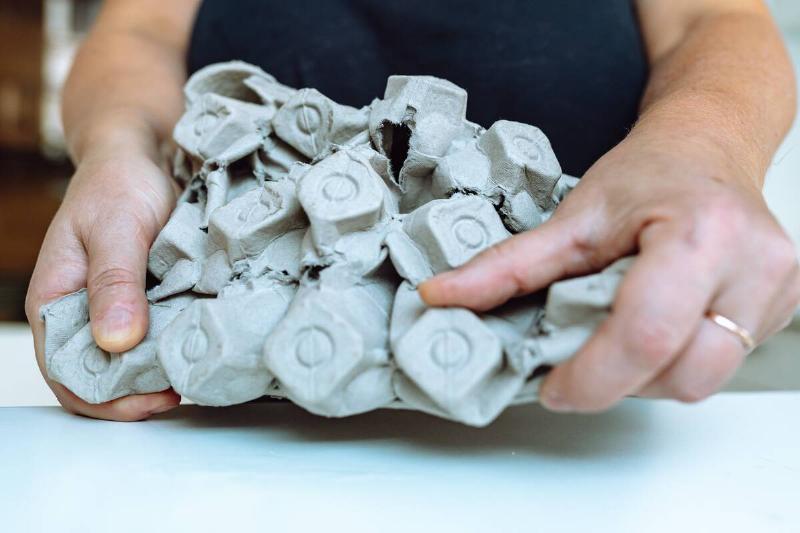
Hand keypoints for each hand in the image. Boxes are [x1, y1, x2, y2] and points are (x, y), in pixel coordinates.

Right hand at [25, 143, 180, 420]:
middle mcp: (82, 315)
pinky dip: (174, 349)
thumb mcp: (115, 228)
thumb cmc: (118, 185)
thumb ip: (114, 282)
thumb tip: (116, 341)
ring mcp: (116, 312)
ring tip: (193, 371)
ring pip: (132, 364)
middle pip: (101, 378)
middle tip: (182, 389)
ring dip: (160, 375)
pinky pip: (157, 338)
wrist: (142, 158)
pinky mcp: (148, 303)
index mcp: (55, 302)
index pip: (68, 373)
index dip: (107, 399)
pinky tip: (198, 347)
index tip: (153, 399)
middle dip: (137, 395)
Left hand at [419, 135, 799, 411]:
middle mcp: (754, 265)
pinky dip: (676, 359)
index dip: (592, 376)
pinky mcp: (782, 306)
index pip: (645, 335)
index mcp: (699, 234)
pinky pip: (721, 363)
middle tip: (582, 360)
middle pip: (681, 374)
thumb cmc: (650, 171)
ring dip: (648, 375)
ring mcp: (778, 289)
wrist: (710, 142)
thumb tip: (442, 296)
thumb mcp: (574, 217)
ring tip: (619, 333)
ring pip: (703, 380)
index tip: (554, 386)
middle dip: (620, 382)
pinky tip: (654, 323)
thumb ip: (507, 266)